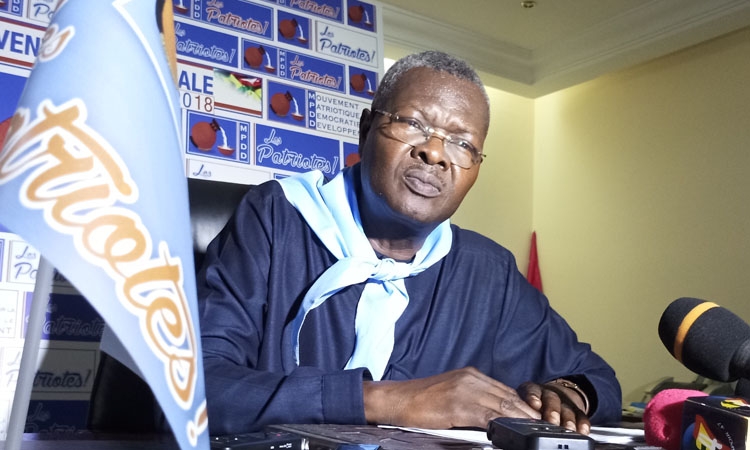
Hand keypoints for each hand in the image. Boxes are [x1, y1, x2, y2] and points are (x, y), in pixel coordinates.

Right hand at [363, 367, 540, 429]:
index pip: (505, 390)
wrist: (397, 399)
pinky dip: (502, 423)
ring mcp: (465, 390)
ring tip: (535, 428)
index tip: (537, 416)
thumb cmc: (421, 400)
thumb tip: (492, 416)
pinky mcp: (458, 405)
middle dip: (528, 412)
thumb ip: (473, 399)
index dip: (523, 404)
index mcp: (471, 374)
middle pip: (508, 396)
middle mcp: (471, 378)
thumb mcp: (452, 393)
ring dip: (521, 418)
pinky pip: (487, 415)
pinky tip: (511, 430)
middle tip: (544, 424)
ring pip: (502, 404)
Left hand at [517, 381, 590, 433]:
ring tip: (568, 429)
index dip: (533, 396)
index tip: (535, 404)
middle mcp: (548, 395)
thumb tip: (501, 422)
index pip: (531, 390)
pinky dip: (582, 423)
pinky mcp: (576, 410)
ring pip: (566, 408)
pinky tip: (582, 430)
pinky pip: (581, 416)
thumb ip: (516, 410)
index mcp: (531, 391)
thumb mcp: (522, 402)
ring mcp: (563, 402)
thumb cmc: (533, 404)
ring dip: (567, 419)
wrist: (556, 395)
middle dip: (552, 410)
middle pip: (551, 399)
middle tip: (552, 421)